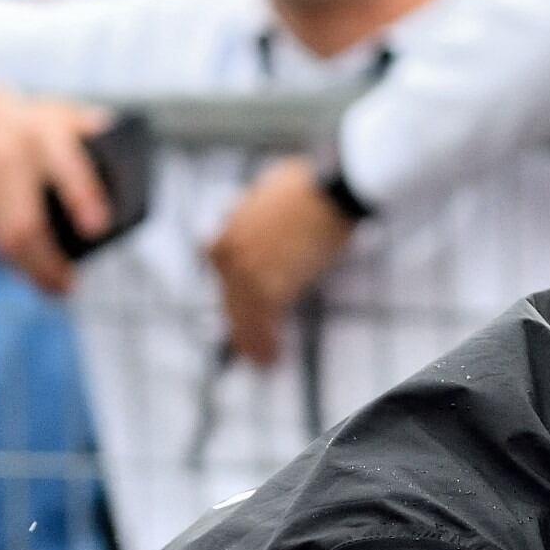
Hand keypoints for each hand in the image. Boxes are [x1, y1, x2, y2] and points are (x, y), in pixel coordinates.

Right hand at [0, 90, 113, 293]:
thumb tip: (130, 174)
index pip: (66, 165)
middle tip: (69, 287)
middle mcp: (9, 154)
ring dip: (30, 270)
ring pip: (4, 239)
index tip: (98, 228)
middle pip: (26, 221)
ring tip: (54, 287)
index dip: (82, 196)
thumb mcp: (69, 120)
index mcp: (45, 132)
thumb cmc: (39, 130)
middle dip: (48, 262)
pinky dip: (12, 259)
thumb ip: (99, 140)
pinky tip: (29, 268)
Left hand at [207, 156, 356, 366]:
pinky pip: (263, 325)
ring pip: (242, 318)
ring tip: (260, 361)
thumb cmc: (309, 188)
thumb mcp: (267, 193)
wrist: (329, 192)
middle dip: (238, 325)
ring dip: (251, 342)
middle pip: (229, 301)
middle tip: (246, 347)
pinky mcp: (270, 289)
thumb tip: (257, 217)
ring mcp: (247, 273)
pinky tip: (272, 357)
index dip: (232, 297)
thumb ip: (254, 214)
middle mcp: (230, 255)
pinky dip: (266, 344)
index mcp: (228, 232)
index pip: (220, 275)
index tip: (239, 310)